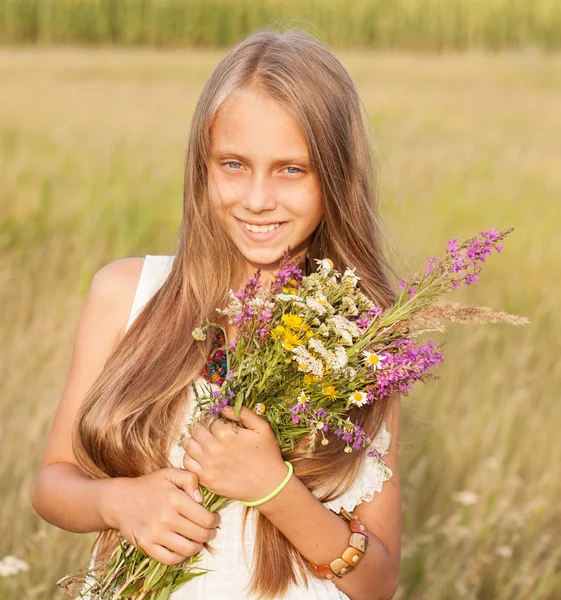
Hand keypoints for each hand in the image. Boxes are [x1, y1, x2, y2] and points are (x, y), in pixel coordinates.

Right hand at [104, 468, 219, 565]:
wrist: (120, 500)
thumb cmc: (149, 486)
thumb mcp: (170, 473)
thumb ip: (190, 479)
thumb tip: (202, 499)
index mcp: (175, 499)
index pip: (205, 518)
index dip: (215, 521)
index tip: (215, 519)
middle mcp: (166, 517)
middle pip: (199, 535)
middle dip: (210, 534)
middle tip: (211, 531)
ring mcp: (155, 534)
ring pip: (187, 549)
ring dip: (198, 546)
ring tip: (199, 540)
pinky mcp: (146, 546)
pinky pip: (169, 559)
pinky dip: (181, 557)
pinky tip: (184, 548)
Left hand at [183, 405, 287, 502]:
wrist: (269, 485)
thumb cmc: (267, 455)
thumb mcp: (262, 428)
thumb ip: (243, 414)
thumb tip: (224, 408)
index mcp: (227, 435)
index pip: (211, 421)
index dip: (216, 421)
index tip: (222, 426)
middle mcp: (214, 449)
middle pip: (196, 430)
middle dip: (203, 428)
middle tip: (210, 432)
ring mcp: (208, 465)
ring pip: (188, 445)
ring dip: (194, 440)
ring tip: (204, 442)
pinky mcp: (206, 479)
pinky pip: (187, 463)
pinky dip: (191, 457)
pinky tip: (200, 456)